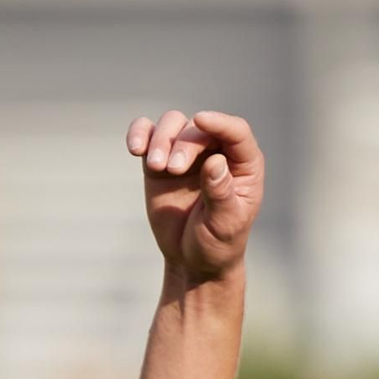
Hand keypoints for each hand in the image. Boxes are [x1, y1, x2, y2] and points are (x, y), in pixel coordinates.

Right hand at [126, 110, 264, 280]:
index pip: (236, 132)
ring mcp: (187, 152)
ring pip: (173, 123)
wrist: (192, 259)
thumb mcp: (225, 224)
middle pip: (199, 128)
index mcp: (244, 165)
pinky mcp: (161, 158)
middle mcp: (217, 151)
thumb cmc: (218, 242)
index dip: (220, 122)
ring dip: (161, 139)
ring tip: (155, 167)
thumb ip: (220, 193)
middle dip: (184, 143)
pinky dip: (139, 134)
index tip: (200, 120)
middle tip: (172, 169)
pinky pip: (148, 132)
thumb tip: (215, 161)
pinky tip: (135, 149)